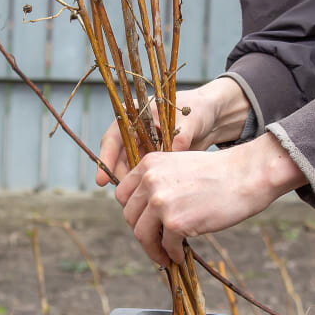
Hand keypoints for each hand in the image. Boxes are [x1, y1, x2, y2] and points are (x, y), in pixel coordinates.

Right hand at [94, 77, 249, 185]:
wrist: (212, 117)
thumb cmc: (198, 110)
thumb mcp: (190, 119)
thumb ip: (181, 135)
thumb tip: (176, 150)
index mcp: (134, 115)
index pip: (113, 139)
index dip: (106, 160)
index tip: (102, 181)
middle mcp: (133, 132)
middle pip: (117, 159)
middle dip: (119, 179)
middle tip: (125, 200)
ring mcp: (142, 147)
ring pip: (128, 171)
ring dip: (131, 187)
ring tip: (139, 203)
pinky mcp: (152, 160)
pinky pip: (142, 176)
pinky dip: (144, 187)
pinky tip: (150, 200)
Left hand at [114, 133, 306, 265]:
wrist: (246, 176)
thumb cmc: (218, 174)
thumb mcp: (178, 166)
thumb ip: (158, 182)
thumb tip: (146, 213)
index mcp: (148, 164)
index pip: (122, 195)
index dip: (131, 213)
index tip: (143, 223)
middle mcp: (150, 181)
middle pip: (129, 216)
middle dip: (142, 233)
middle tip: (155, 243)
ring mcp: (160, 201)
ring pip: (142, 234)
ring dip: (152, 250)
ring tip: (164, 256)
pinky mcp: (175, 222)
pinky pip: (165, 245)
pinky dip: (171, 254)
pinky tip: (180, 255)